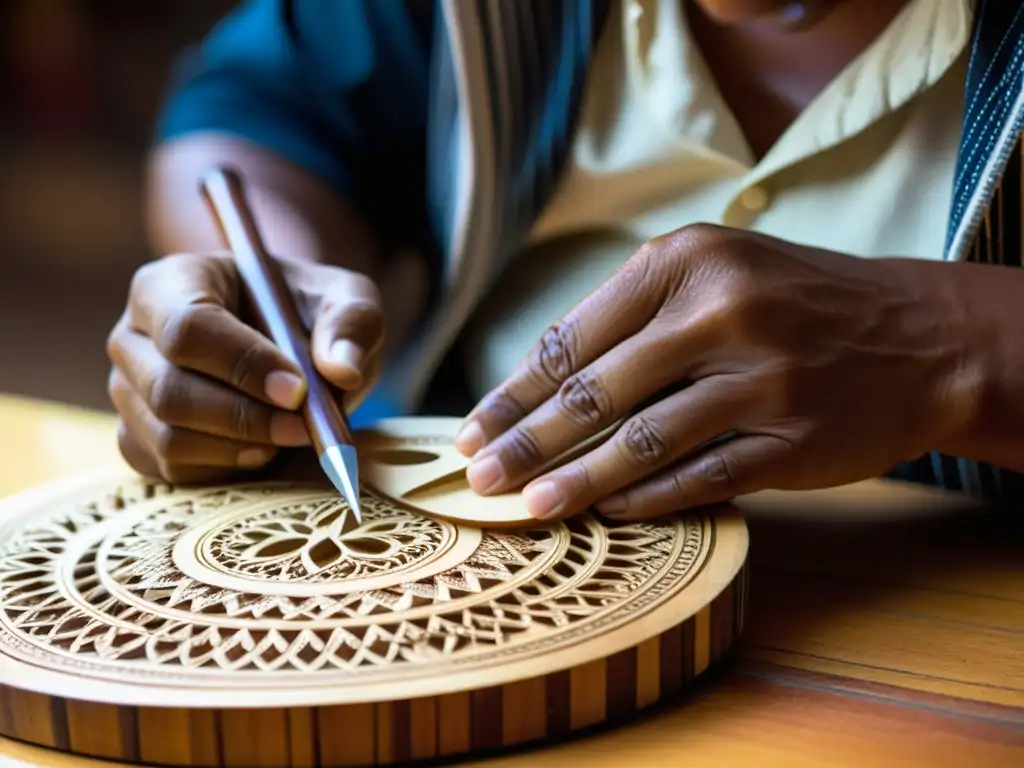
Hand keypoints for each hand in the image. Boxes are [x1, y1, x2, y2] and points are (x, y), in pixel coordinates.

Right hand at [107, 252, 384, 482]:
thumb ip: (352, 323)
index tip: (297, 390)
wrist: (290, 350)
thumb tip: (342, 371)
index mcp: (172, 282)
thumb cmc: (309, 315)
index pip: (187, 327)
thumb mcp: (347, 301)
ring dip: (240, 447)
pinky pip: (170, 469)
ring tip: (289, 434)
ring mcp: (128, 390)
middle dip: (245, 418)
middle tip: (305, 427)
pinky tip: (263, 450)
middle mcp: (133, 335)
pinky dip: (224, 469)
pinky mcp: (137, 438)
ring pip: (168, 438)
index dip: (242, 365)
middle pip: (169, 390)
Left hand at [456, 224, 972, 520]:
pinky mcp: (794, 439)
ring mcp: (762, 379)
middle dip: (526, 442)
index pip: (574, 339)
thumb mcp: (716, 272)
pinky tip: (608, 514)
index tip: (473, 430)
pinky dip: (647, 499)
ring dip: (576, 482)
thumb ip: (633, 317)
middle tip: (478, 479)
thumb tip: (539, 387)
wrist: (920, 333)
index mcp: (687, 261)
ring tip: (527, 508)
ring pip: (641, 442)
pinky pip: (700, 476)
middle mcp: (721, 313)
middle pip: (595, 394)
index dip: (514, 393)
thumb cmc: (794, 301)